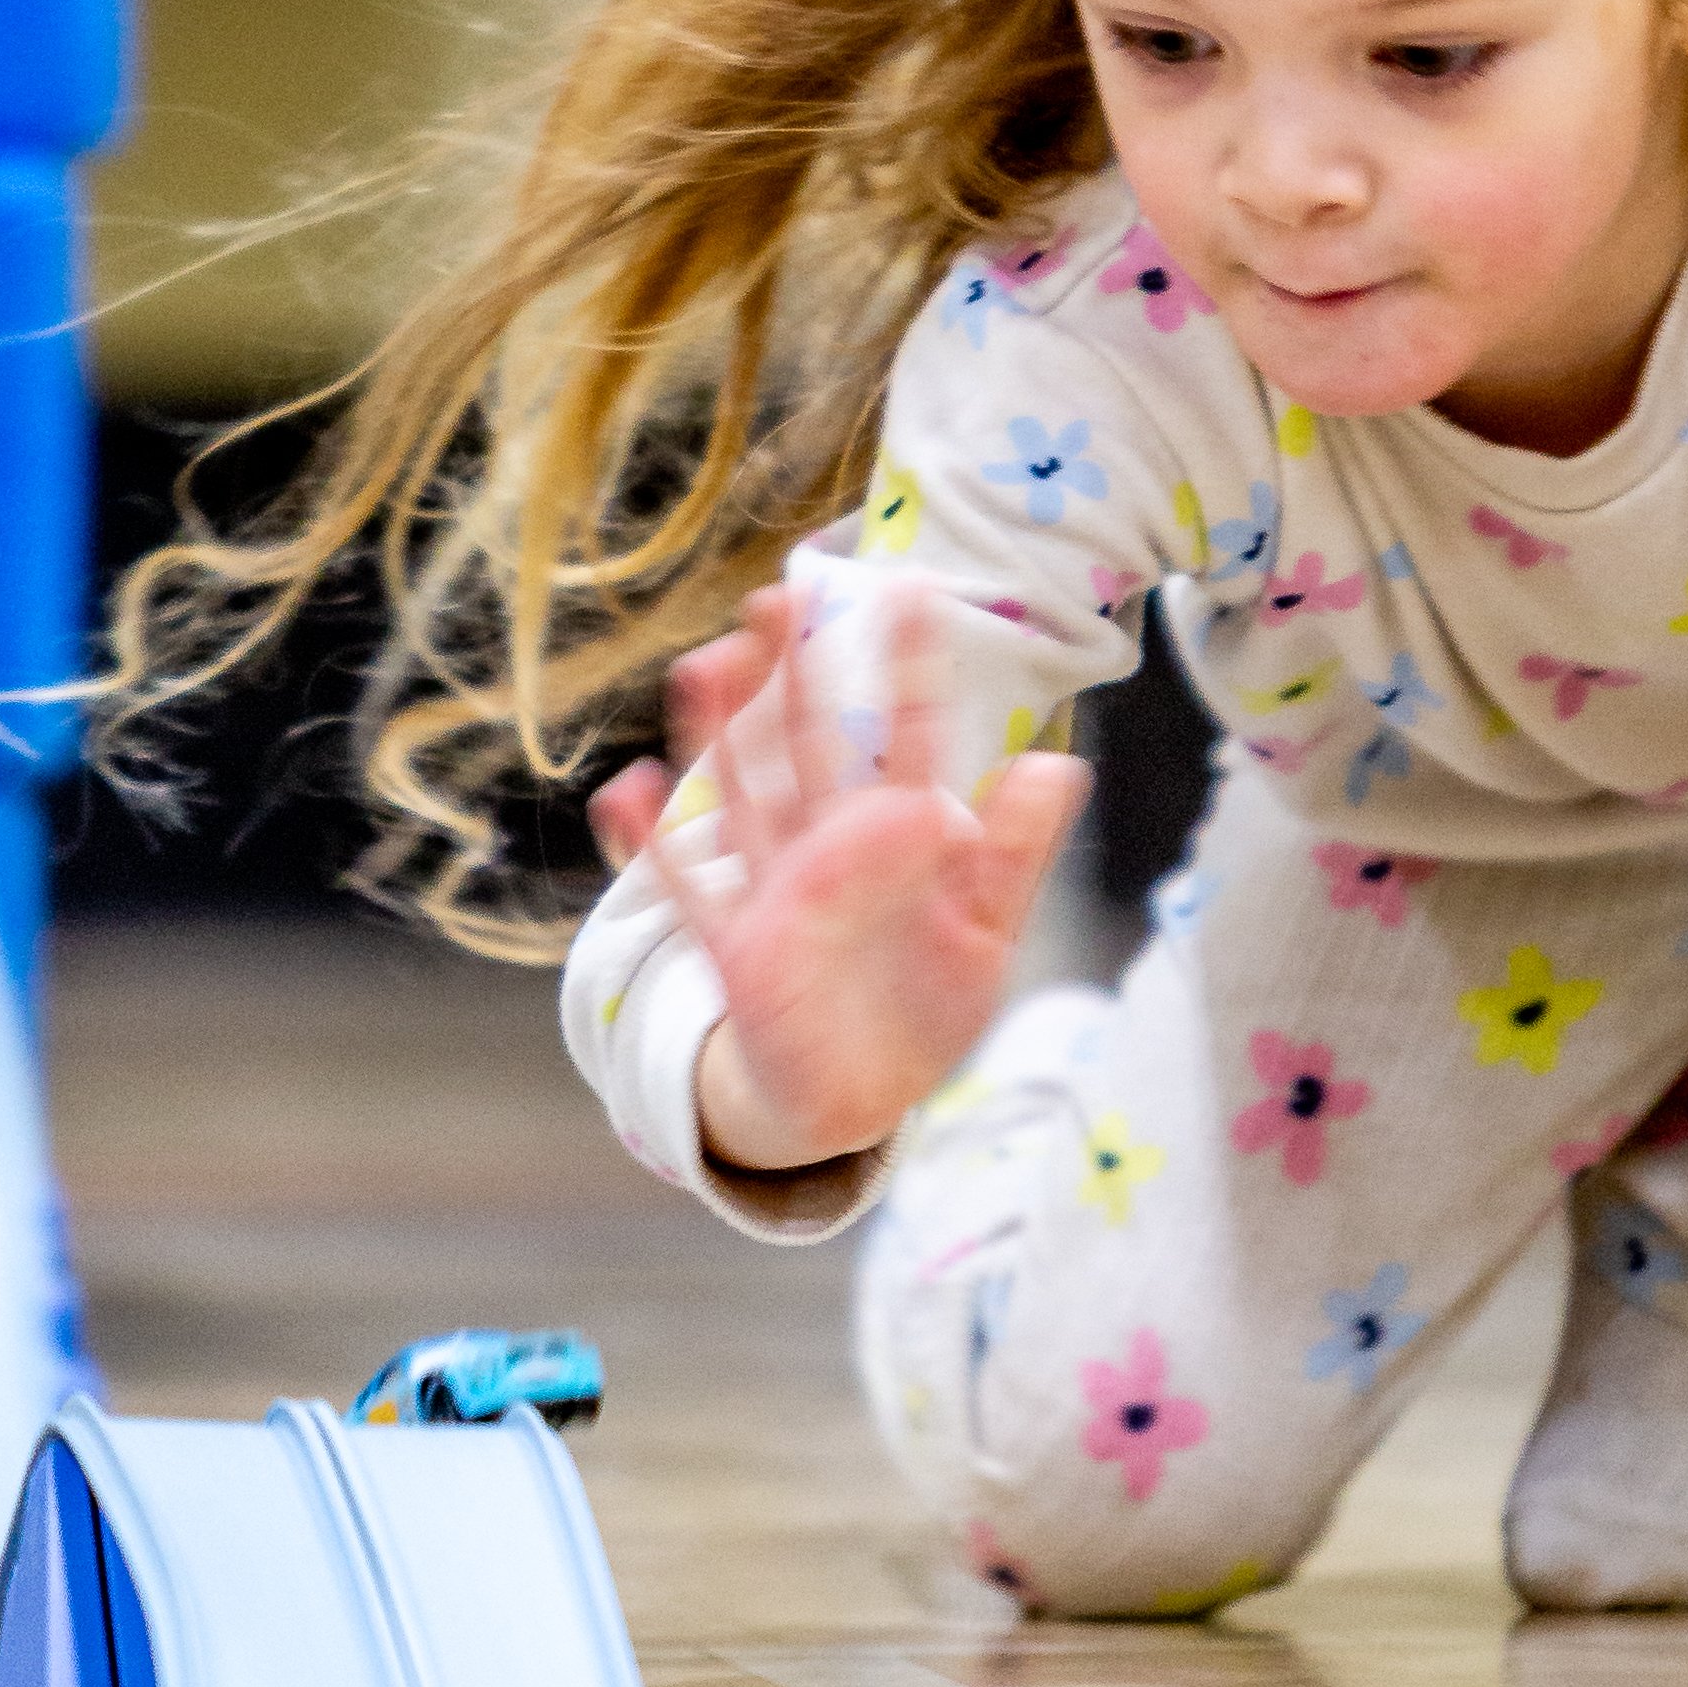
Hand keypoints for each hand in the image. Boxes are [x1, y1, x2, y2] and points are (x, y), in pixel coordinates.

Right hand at [592, 582, 1088, 1172]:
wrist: (862, 1095)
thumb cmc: (925, 1003)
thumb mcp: (988, 928)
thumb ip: (1015, 850)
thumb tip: (1059, 763)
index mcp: (901, 835)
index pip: (908, 737)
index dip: (909, 668)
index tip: (909, 591)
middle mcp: (831, 847)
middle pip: (811, 745)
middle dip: (797, 673)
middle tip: (782, 593)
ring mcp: (778, 892)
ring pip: (746, 796)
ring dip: (721, 736)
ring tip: (707, 666)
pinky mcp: (738, 948)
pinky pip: (692, 889)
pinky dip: (657, 843)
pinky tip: (628, 789)